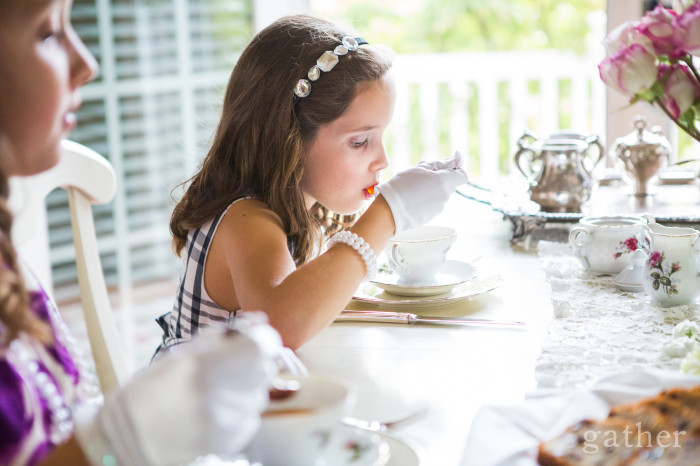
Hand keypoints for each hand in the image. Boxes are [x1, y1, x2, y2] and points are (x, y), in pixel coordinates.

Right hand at [74, 312, 283, 464]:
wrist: (126, 439)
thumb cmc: (151, 391)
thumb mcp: (182, 354)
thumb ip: (223, 338)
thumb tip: (258, 323)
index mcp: (210, 368)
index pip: (264, 346)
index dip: (262, 340)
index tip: (253, 341)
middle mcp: (224, 398)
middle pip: (265, 371)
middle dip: (253, 364)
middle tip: (227, 367)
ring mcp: (228, 425)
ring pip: (258, 397)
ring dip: (245, 390)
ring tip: (213, 392)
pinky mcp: (229, 445)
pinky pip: (249, 420)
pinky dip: (238, 413)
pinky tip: (213, 412)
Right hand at [377, 151, 467, 231]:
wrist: (389, 210)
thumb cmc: (403, 185)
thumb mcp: (420, 168)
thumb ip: (440, 164)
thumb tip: (454, 161)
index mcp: (445, 181)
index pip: (463, 175)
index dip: (456, 169)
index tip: (446, 167)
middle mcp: (445, 196)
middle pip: (448, 184)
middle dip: (438, 179)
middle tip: (420, 176)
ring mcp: (439, 208)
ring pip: (440, 194)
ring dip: (431, 189)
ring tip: (413, 189)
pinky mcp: (431, 216)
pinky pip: (432, 204)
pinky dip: (425, 200)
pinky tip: (412, 199)